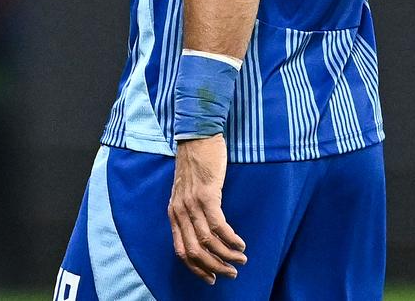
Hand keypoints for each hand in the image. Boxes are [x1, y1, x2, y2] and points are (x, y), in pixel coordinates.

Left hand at [168, 135, 246, 284]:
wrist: (196, 136)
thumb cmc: (194, 164)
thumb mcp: (185, 191)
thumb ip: (189, 211)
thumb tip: (202, 234)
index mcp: (173, 212)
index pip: (180, 250)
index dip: (197, 268)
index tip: (212, 278)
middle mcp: (179, 210)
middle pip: (195, 251)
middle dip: (215, 267)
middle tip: (231, 273)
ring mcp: (191, 203)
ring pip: (208, 241)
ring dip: (227, 255)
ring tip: (241, 259)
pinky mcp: (206, 194)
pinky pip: (219, 225)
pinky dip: (231, 239)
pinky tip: (241, 243)